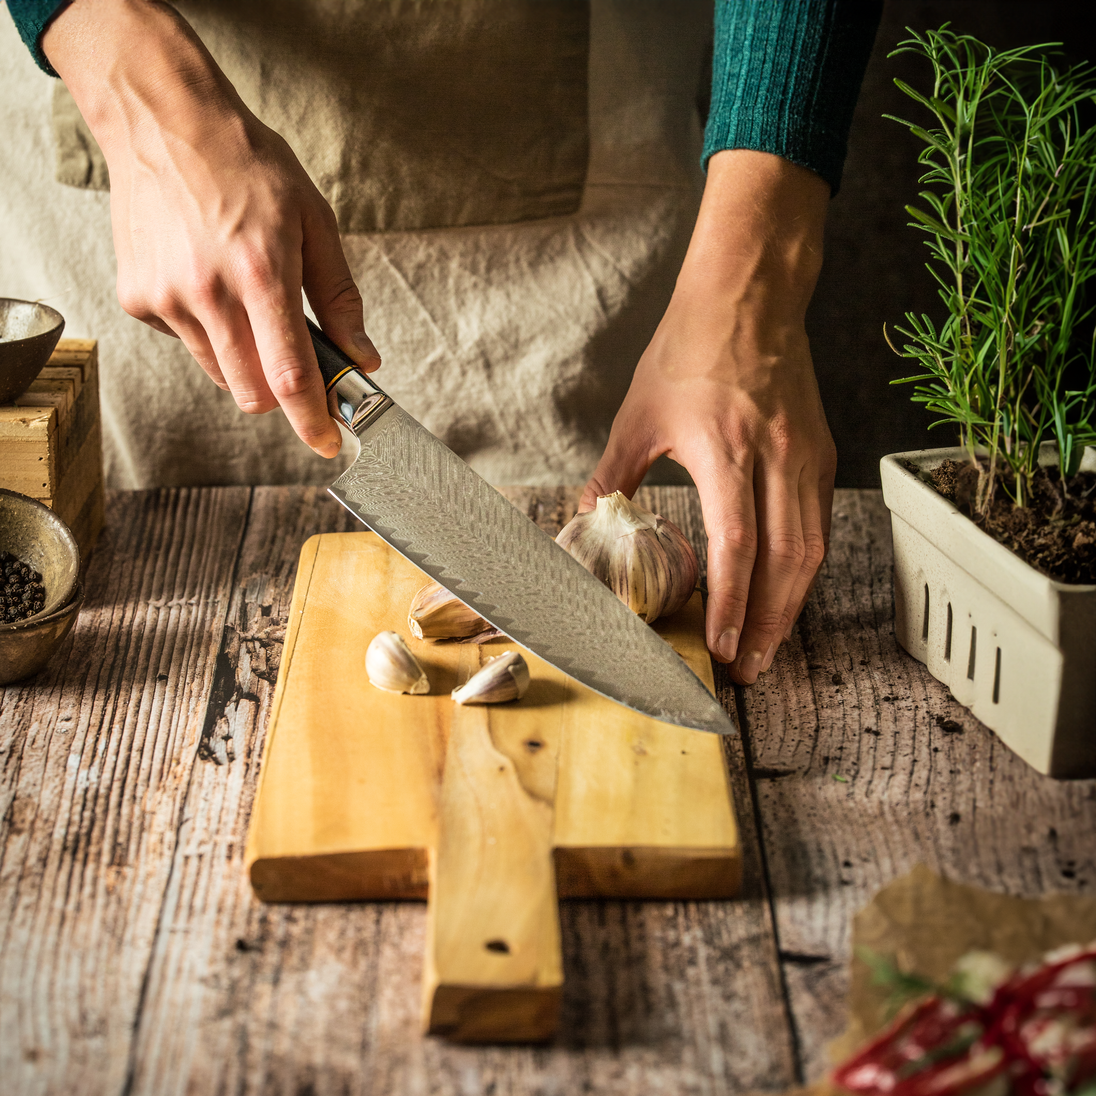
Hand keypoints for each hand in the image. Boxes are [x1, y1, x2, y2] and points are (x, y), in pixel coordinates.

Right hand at [42, 0, 378, 457]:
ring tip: (245, 297)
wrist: (166, 123)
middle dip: (281, 391)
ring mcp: (167, 299)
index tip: (329, 444)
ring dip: (245, 359)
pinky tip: (208, 280)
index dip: (312, 420)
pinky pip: (187, 344)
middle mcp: (209, 293)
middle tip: (294, 358)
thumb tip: (363, 358)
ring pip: (221, 373)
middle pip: (253, 391)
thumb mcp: (314, 221)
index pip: (290, 375)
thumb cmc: (250, 168)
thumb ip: (340, 298)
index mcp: (262, 274)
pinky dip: (208, 331)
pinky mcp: (138, 299)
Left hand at [581, 151, 834, 683]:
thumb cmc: (690, 349)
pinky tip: (784, 594)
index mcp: (726, 448)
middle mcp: (778, 457)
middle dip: (767, 624)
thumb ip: (613, 476)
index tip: (720, 646)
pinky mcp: (823, 454)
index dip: (731, 603)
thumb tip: (586, 521)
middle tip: (747, 668)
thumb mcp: (638, 414)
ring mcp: (808, 457)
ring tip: (766, 646)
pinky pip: (819, 525)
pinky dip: (803, 569)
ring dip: (790, 606)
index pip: (738, 544)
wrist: (749, 297)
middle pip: (785, 562)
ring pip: (811, 550)